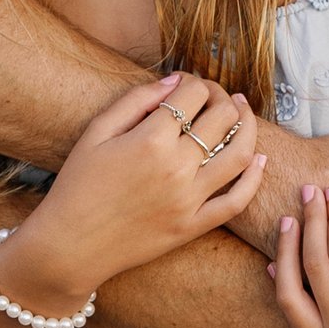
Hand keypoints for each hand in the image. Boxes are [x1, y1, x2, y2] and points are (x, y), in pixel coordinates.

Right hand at [0, 73, 266, 315]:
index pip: (193, 94)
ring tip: (243, 115)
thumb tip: (174, 81)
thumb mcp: (96, 133)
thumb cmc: (76, 186)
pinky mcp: (193, 226)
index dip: (195, 81)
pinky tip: (257, 161)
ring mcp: (189, 199)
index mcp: (150, 139)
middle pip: (222, 118)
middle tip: (216, 96)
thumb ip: (135, 101)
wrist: (70, 246)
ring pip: (240, 154)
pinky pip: (236, 201)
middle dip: (223, 97)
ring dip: (248, 128)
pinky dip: (253, 178)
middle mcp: (176, 167)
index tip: (188, 84)